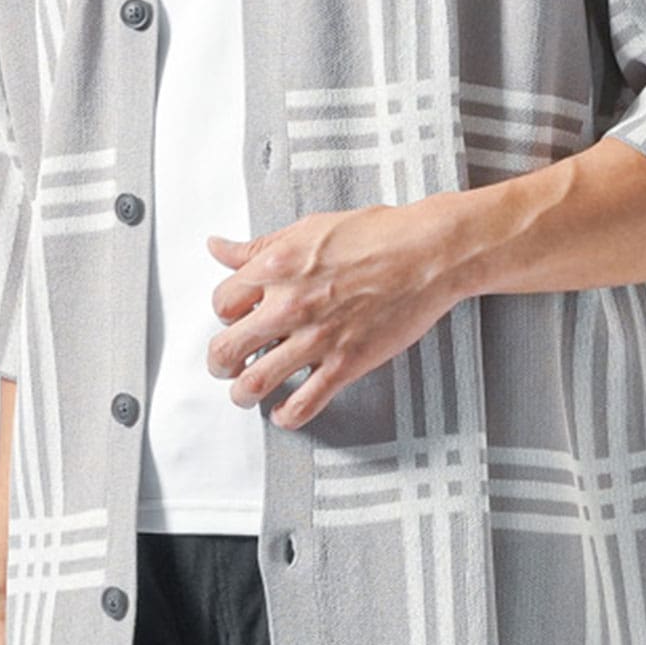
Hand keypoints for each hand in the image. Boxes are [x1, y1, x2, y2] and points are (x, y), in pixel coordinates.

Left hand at [205, 200, 461, 429]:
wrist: (427, 253)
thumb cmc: (376, 234)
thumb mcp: (307, 228)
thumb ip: (258, 245)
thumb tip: (218, 248)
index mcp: (274, 268)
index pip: (221, 303)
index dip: (224, 314)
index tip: (235, 320)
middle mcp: (287, 306)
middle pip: (224, 350)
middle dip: (220, 363)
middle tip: (227, 365)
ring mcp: (315, 338)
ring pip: (254, 384)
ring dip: (242, 394)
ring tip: (247, 393)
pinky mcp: (344, 364)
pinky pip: (302, 405)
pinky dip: (286, 416)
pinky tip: (285, 411)